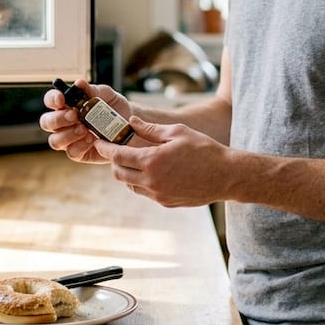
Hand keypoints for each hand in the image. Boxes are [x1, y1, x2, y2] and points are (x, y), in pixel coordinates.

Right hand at [39, 79, 132, 163]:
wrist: (130, 125)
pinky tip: (92, 139)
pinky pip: (72, 152)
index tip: (62, 99)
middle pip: (46, 122)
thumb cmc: (113, 107)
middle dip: (58, 119)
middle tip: (74, 115)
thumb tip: (79, 83)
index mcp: (66, 105)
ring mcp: (69, 139)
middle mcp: (63, 123)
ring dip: (67, 135)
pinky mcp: (79, 153)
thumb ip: (92, 90)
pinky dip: (80, 146)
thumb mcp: (106, 95)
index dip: (52, 99)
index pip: (51, 100)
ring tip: (84, 129)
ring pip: (55, 141)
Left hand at [92, 117, 231, 207]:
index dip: (105, 149)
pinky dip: (142, 182)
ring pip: (131, 185)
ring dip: (128, 173)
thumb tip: (131, 122)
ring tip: (135, 161)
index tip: (99, 143)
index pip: (118, 156)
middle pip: (119, 174)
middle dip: (114, 162)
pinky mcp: (166, 203)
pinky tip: (153, 171)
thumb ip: (150, 129)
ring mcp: (158, 195)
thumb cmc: (204, 150)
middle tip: (117, 151)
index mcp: (152, 161)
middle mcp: (152, 181)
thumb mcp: (177, 132)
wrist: (226, 175)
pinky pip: (146, 192)